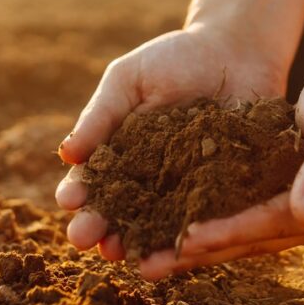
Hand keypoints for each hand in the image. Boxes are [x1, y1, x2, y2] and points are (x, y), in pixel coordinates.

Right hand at [55, 23, 285, 260]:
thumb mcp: (130, 80)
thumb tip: (66, 154)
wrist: (237, 51)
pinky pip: (207, 219)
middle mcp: (150, 180)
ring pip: (158, 225)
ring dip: (136, 242)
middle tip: (83, 238)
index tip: (68, 200)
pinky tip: (174, 250)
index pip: (95, 180)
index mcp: (120, 154)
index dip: (80, 192)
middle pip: (120, 211)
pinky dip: (190, 237)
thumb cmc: (175, 59)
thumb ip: (100, 116)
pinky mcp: (225, 194)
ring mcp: (187, 190)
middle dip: (99, 226)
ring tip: (118, 253)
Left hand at [138, 50, 303, 278]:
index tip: (186, 238)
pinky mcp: (285, 202)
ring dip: (199, 247)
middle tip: (150, 265)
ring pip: (244, 236)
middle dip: (202, 251)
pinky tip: (171, 231)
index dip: (231, 230)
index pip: (276, 222)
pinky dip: (210, 225)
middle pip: (255, 239)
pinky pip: (243, 218)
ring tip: (150, 260)